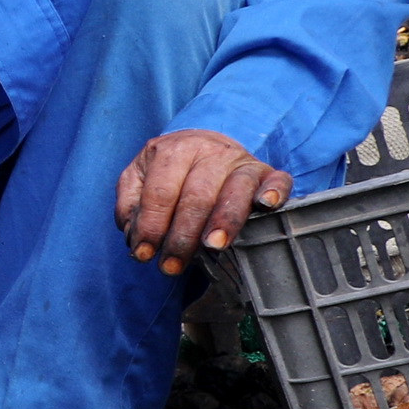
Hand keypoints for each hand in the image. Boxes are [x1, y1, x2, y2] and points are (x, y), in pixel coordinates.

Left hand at [115, 126, 287, 275]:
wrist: (203, 144)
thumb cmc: (169, 171)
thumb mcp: (139, 179)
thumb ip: (131, 206)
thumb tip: (135, 237)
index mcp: (172, 151)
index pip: (160, 192)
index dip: (151, 226)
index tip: (145, 254)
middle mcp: (209, 151)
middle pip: (196, 196)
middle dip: (183, 235)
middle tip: (173, 264)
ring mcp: (241, 160)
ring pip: (235, 190)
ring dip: (224, 221)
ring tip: (213, 247)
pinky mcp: (267, 171)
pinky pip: (277, 179)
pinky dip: (274, 191)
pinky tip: (266, 206)